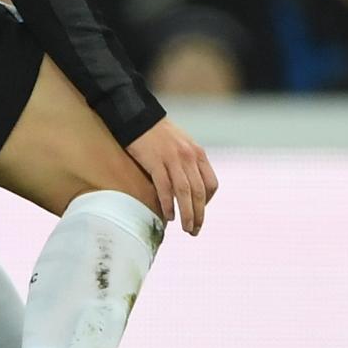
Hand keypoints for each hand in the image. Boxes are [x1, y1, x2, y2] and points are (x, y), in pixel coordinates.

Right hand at [125, 117, 218, 235]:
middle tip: (195, 230)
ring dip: (187, 214)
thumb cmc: (157, 133)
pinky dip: (169, 204)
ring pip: (185, 193)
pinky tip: (168, 215)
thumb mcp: (181, 144)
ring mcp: (172, 159)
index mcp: (198, 153)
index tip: (199, 212)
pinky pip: (165, 188)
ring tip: (187, 229)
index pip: (211, 184)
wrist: (137, 117)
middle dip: (199, 214)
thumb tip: (191, 185)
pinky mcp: (155, 162)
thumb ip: (189, 162)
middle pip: (199, 192)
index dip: (207, 202)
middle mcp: (189, 157)